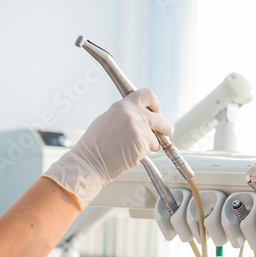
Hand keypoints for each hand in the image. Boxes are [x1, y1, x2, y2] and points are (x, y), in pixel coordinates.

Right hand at [42, 89, 173, 209]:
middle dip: (166, 127)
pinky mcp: (141, 144)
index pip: (147, 95)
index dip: (155, 104)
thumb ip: (125, 115)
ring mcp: (138, 130)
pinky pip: (149, 149)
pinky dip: (142, 154)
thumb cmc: (94, 145)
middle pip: (160, 118)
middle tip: (166, 131)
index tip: (156, 111)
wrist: (88, 162)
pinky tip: (128, 155)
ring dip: (150, 145)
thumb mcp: (107, 120)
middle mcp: (132, 115)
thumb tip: (139, 115)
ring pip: (156, 138)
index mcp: (123, 106)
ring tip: (132, 148)